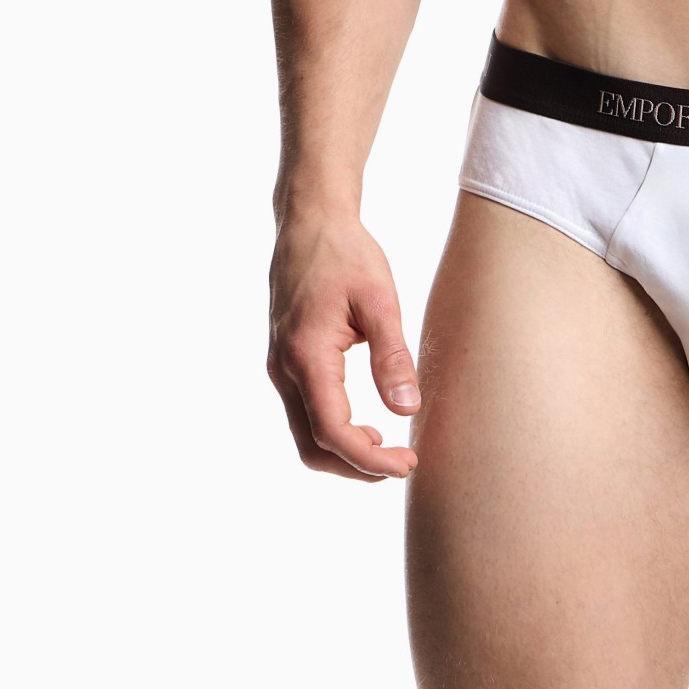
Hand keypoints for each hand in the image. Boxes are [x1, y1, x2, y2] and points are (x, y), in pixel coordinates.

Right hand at [267, 214, 421, 479]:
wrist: (310, 222)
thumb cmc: (346, 254)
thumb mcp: (379, 299)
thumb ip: (392, 355)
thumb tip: (407, 409)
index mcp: (307, 355)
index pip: (332, 430)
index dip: (368, 459)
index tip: (407, 463)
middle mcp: (285, 369)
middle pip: (312, 446)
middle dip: (355, 466)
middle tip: (401, 463)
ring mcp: (280, 367)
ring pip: (305, 434)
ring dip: (344, 451)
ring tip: (388, 448)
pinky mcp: (285, 362)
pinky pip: (304, 413)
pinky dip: (333, 431)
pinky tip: (367, 424)